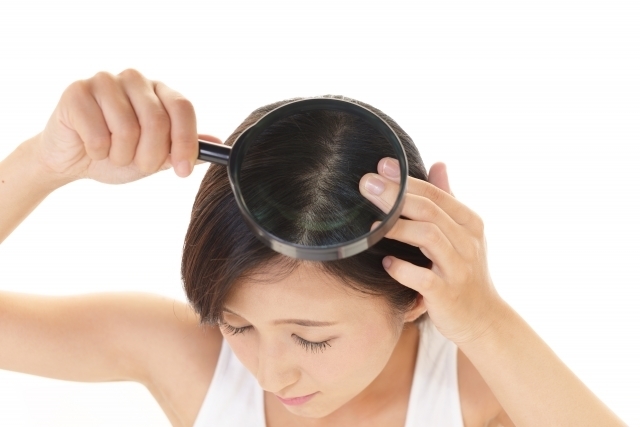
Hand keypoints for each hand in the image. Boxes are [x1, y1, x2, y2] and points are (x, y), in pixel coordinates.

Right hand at [33, 69, 220, 184]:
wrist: (74, 160)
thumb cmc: (119, 154)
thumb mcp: (157, 157)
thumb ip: (183, 150)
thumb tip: (216, 143)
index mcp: (159, 91)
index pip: (182, 108)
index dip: (185, 141)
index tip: (183, 171)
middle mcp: (135, 79)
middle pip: (157, 120)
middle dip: (150, 155)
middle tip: (140, 165)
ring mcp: (104, 80)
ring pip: (127, 128)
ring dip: (121, 155)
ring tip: (113, 153)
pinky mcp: (77, 91)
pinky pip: (97, 133)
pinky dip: (98, 152)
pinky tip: (92, 147)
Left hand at [359, 159, 503, 344]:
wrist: (483, 320)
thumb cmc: (464, 272)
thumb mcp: (464, 233)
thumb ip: (448, 199)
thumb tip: (438, 163)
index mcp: (469, 223)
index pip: (436, 194)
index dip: (407, 180)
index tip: (380, 167)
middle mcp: (467, 242)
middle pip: (430, 211)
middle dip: (395, 196)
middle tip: (366, 185)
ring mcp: (459, 269)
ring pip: (429, 238)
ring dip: (397, 228)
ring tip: (370, 225)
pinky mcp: (447, 295)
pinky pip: (424, 278)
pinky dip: (403, 269)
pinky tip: (385, 263)